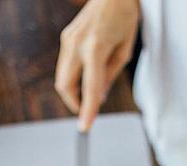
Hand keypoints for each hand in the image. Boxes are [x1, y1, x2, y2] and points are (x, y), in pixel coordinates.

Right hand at [55, 0, 138, 130]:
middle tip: (87, 112)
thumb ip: (110, 75)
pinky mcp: (65, 38)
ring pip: (61, 78)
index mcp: (95, 47)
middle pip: (65, 86)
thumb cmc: (124, 17)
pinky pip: (65, 66)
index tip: (85, 127)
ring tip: (89, 96)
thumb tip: (98, 96)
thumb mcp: (124, 49)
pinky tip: (87, 79)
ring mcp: (67, 40)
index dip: (87, 110)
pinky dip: (73, 79)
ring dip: (73, 92)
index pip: (89, 87)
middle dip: (74, 104)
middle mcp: (76, 44)